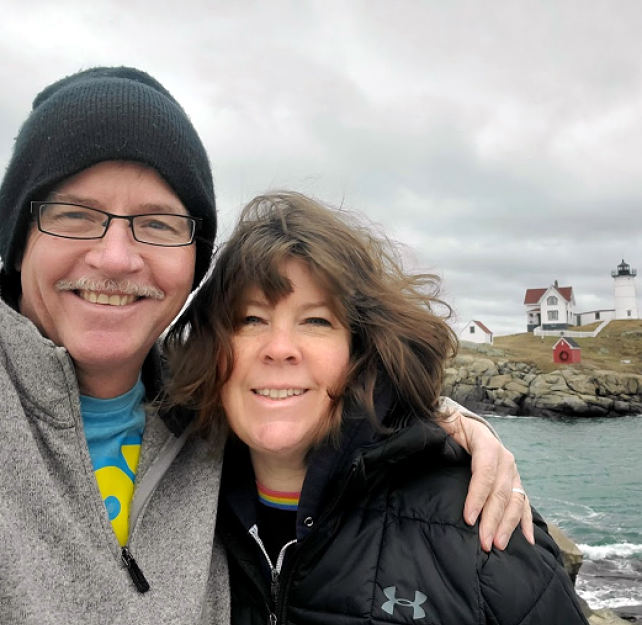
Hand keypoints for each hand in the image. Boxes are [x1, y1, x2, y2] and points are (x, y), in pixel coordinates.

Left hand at [439, 408, 534, 551]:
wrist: (465, 424)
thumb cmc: (449, 427)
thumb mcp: (443, 425)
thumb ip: (437, 434)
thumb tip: (429, 445)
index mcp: (486, 443)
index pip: (484, 472)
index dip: (477, 495)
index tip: (468, 518)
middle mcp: (504, 458)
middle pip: (500, 491)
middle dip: (492, 518)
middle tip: (483, 542)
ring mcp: (512, 472)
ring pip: (514, 500)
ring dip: (508, 524)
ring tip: (498, 544)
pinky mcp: (514, 482)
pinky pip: (523, 503)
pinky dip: (525, 521)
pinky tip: (527, 540)